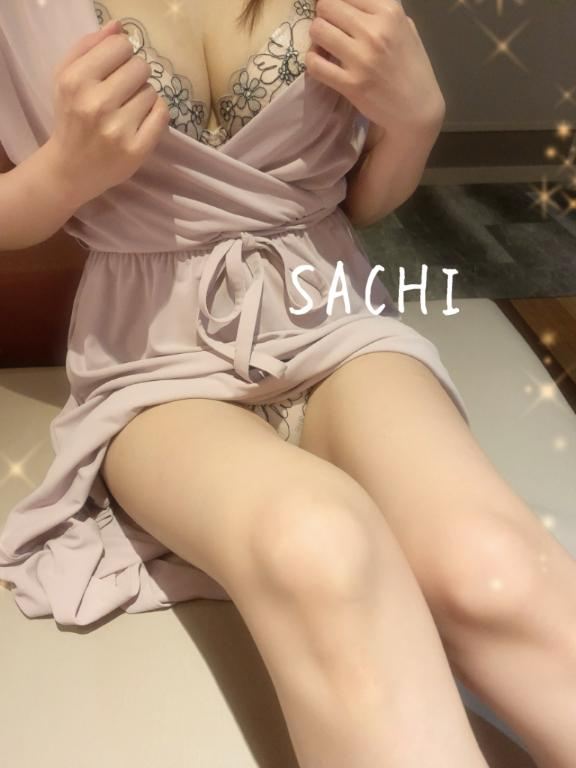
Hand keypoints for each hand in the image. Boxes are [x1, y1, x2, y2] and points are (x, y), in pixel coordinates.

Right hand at [47, 19, 169, 206]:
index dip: (121, 55)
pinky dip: (155, 114)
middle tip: (122, 92)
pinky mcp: (137, 149)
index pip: (120, 46)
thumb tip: (118, 27)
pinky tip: (140, 121)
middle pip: (140, 67)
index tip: (115, 69)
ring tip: (126, 111)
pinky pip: (162, 114)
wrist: (73, 168)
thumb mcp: (66, 77)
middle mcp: (96, 104)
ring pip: (152, 91)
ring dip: (143, 97)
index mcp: (76, 81)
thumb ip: (89, 47)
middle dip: (134, 76)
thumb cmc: (71, 117)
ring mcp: (118, 129)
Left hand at [305, 0, 445, 133]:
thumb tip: (352, 2)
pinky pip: (314, 63)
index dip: (336, 3)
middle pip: (326, 6)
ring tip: (325, 46)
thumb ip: (380, 11)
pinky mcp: (350, 84)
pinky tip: (322, 63)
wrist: (416, 109)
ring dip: (316, 38)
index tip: (338, 15)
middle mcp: (375, 31)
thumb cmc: (412, 67)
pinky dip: (312, 61)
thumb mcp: (405, 28)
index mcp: (390, 11)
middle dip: (324, 16)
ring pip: (317, 30)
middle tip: (331, 30)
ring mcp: (361, 58)